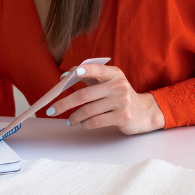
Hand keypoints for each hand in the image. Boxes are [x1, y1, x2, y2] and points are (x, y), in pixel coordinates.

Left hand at [45, 65, 164, 134]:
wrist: (142, 112)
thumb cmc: (118, 96)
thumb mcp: (108, 82)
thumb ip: (89, 77)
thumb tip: (64, 76)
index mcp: (114, 74)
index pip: (98, 70)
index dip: (86, 70)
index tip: (74, 74)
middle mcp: (119, 86)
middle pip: (85, 95)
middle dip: (64, 103)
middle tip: (52, 110)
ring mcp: (122, 101)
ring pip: (88, 110)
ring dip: (74, 117)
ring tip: (69, 121)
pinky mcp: (122, 117)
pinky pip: (96, 121)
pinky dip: (85, 124)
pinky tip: (83, 123)